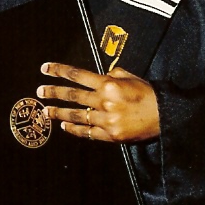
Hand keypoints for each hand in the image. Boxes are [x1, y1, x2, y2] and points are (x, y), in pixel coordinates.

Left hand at [37, 62, 159, 142]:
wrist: (165, 115)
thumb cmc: (149, 94)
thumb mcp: (132, 77)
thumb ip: (114, 74)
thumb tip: (102, 74)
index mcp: (109, 84)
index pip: (78, 75)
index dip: (59, 71)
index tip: (46, 69)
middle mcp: (104, 101)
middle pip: (72, 95)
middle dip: (53, 93)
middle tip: (39, 92)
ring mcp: (106, 120)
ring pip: (76, 115)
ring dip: (58, 113)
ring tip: (46, 111)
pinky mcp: (110, 135)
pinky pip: (87, 132)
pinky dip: (74, 129)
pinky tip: (65, 127)